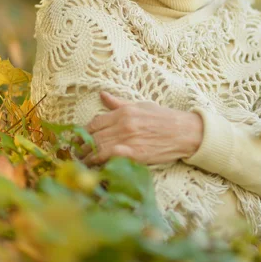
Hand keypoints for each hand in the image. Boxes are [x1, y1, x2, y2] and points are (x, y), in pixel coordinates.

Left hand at [77, 91, 203, 166]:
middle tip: (75, 153)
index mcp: (124, 112)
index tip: (78, 139)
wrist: (184, 132)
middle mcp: (123, 125)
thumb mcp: (141, 105)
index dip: (83, 132)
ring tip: (81, 162)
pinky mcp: (135, 154)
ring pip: (98, 148)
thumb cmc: (164, 118)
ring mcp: (128, 139)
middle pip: (93, 136)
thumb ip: (119, 103)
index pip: (95, 122)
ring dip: (87, 157)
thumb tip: (102, 95)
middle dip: (82, 146)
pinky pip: (110, 157)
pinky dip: (100, 162)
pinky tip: (95, 166)